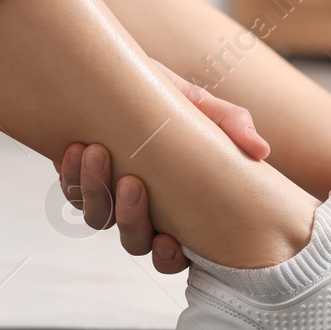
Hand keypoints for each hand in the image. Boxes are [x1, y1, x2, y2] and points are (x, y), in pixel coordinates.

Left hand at [56, 63, 269, 272]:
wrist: (120, 71)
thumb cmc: (169, 95)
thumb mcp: (201, 105)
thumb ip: (231, 124)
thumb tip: (261, 150)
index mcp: (176, 206)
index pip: (175, 253)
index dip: (169, 258)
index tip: (170, 240)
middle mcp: (141, 208)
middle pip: (133, 241)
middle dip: (130, 218)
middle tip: (132, 181)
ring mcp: (108, 194)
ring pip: (98, 218)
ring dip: (95, 192)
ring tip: (96, 152)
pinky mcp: (78, 176)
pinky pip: (70, 191)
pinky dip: (70, 174)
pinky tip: (75, 148)